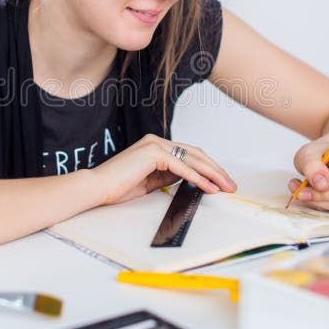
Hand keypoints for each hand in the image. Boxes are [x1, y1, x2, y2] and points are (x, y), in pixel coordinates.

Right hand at [92, 134, 236, 204]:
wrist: (98, 187)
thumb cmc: (119, 186)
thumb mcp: (151, 182)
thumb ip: (168, 176)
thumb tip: (188, 179)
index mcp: (156, 145)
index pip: (190, 154)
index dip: (208, 167)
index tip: (221, 181)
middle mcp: (157, 141)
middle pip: (196, 154)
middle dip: (216, 170)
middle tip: (230, 184)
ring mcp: (156, 145)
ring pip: (193, 159)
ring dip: (212, 174)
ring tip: (225, 186)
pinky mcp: (154, 153)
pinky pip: (182, 167)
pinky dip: (198, 178)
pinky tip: (209, 187)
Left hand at [288, 139, 328, 210]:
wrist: (324, 156)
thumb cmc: (319, 152)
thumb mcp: (308, 152)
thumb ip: (312, 164)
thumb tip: (321, 185)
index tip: (312, 177)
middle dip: (322, 196)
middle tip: (299, 192)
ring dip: (316, 201)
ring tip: (298, 189)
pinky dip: (317, 203)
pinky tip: (306, 192)